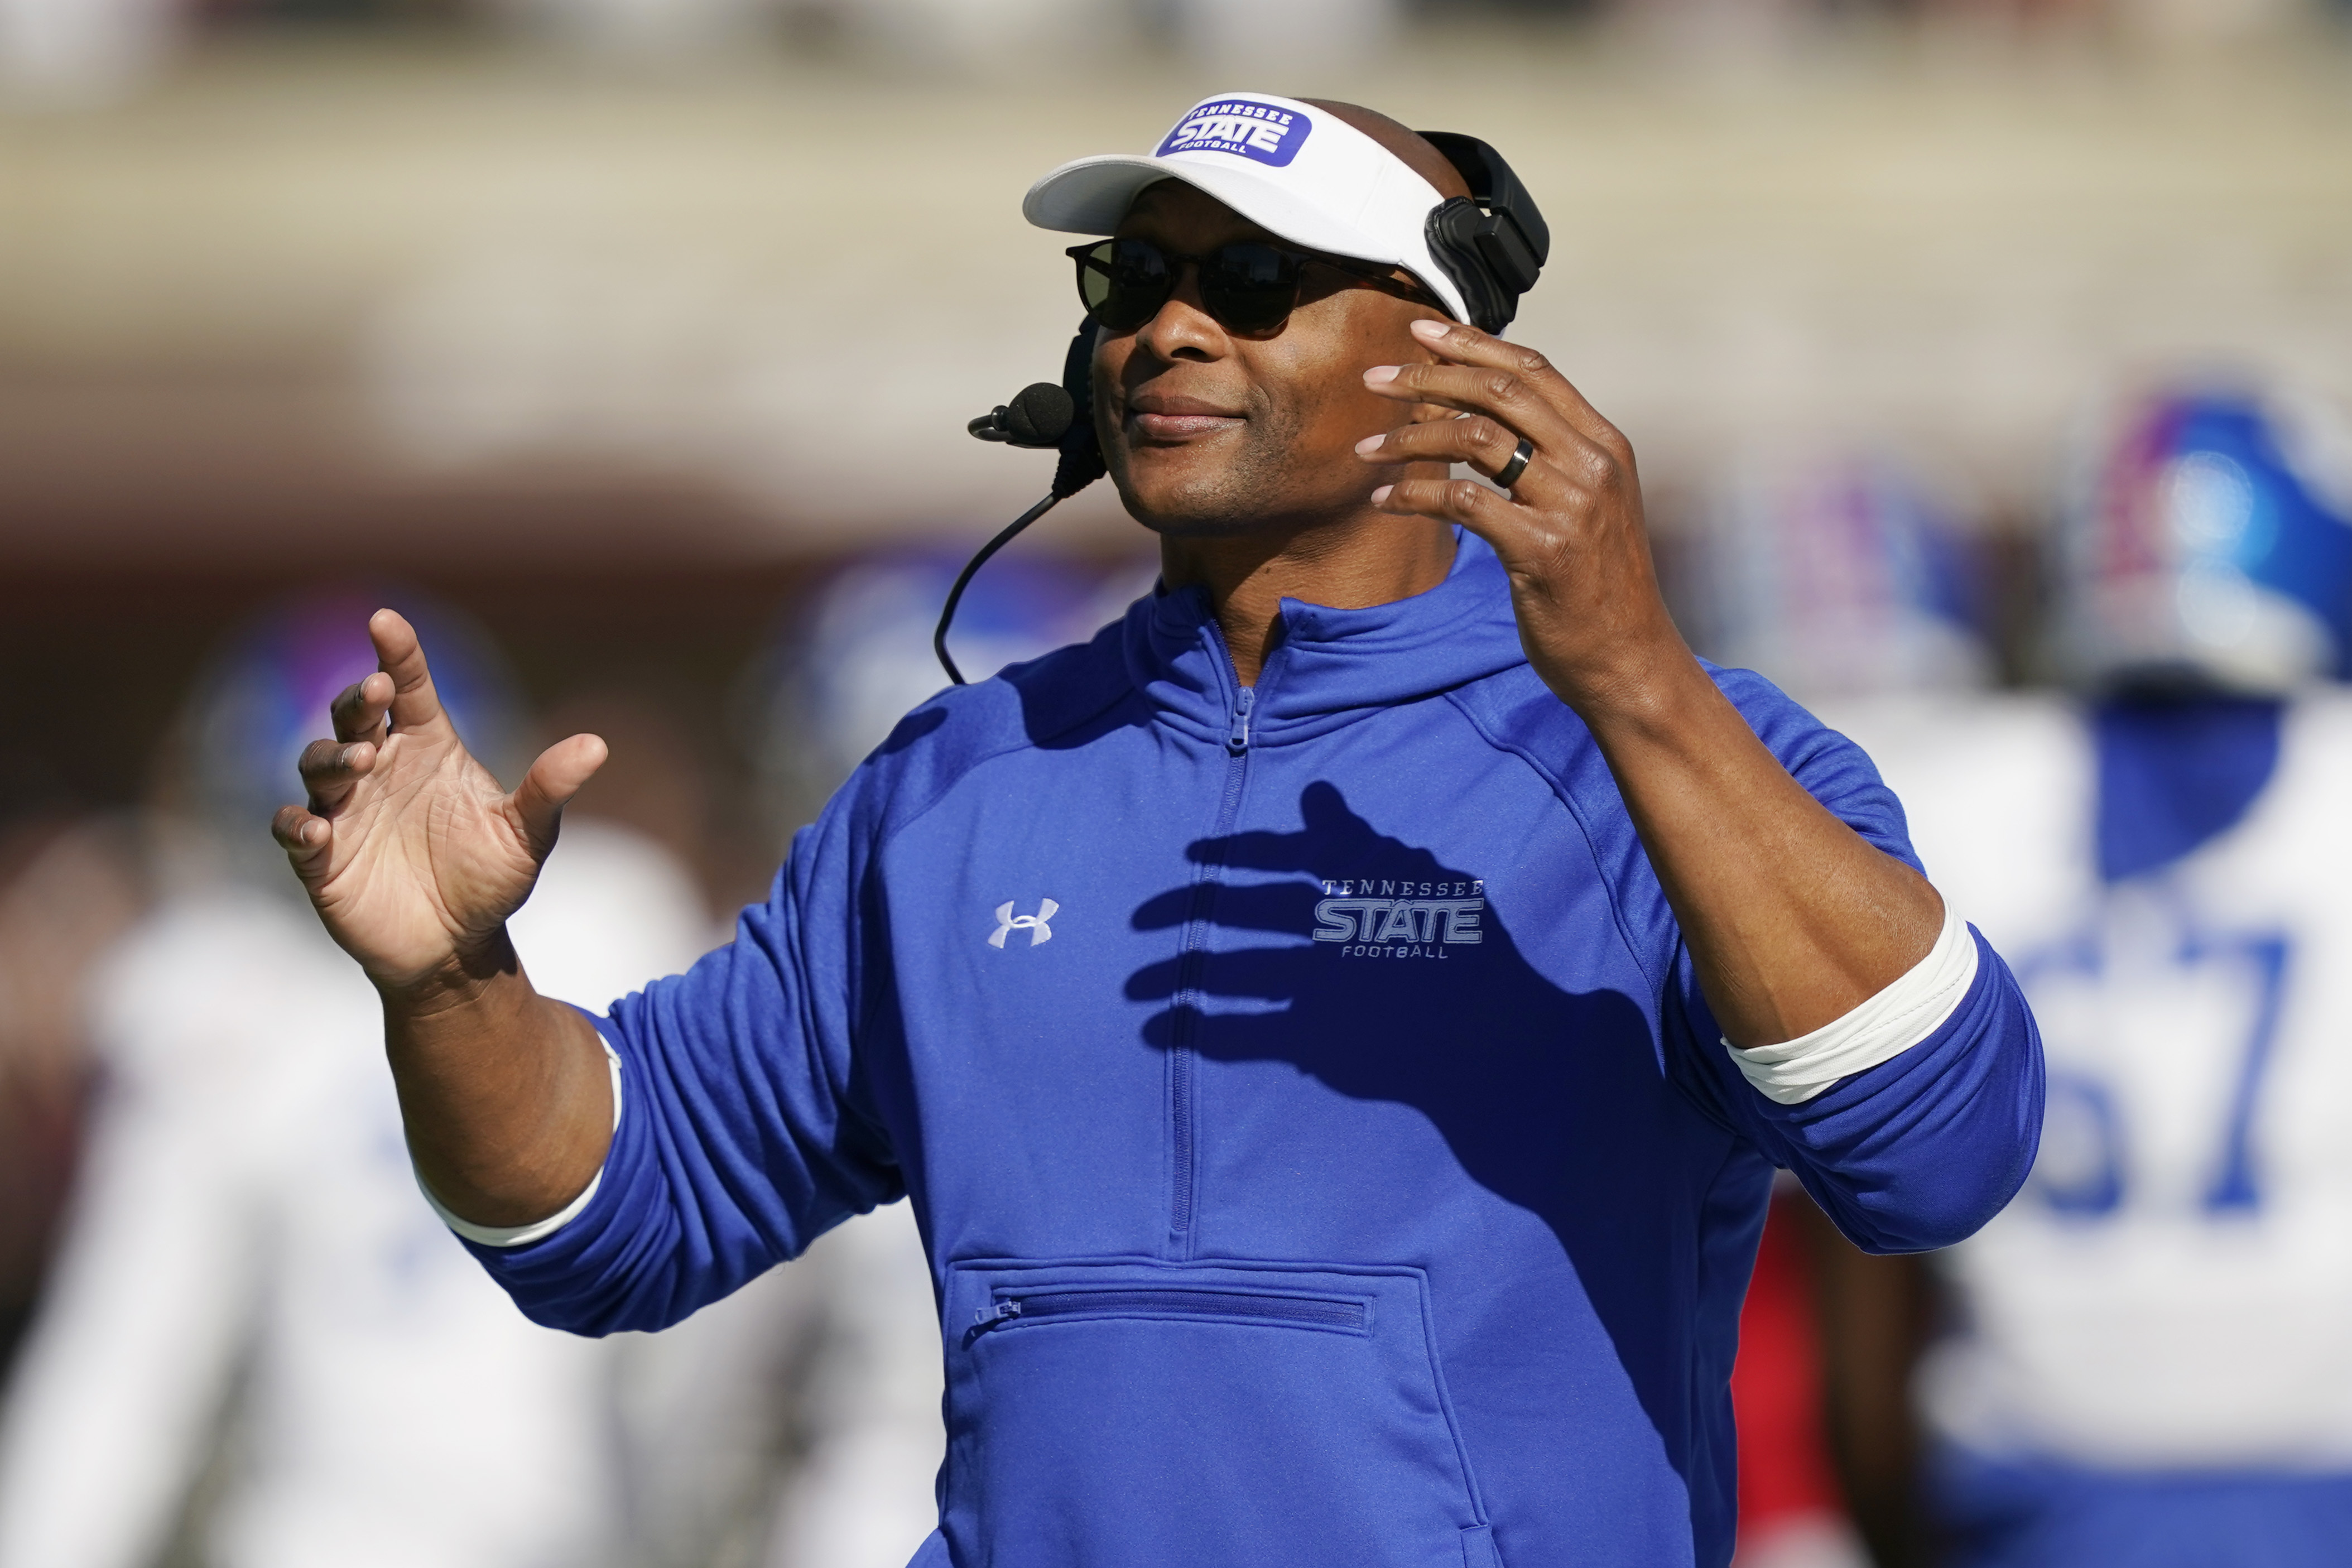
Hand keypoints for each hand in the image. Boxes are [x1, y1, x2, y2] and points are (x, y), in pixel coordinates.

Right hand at [272, 610, 607, 996]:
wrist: (460, 947)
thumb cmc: (491, 880)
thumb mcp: (528, 834)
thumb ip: (550, 788)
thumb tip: (598, 745)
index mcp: (428, 749)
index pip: (407, 688)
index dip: (396, 653)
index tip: (385, 621)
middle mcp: (381, 768)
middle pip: (354, 717)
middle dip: (357, 701)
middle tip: (374, 695)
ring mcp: (346, 809)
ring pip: (319, 763)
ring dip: (334, 758)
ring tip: (363, 762)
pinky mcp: (321, 855)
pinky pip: (292, 829)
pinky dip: (297, 824)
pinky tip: (317, 828)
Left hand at [1357, 318, 1690, 715]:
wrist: (1630, 660)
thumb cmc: (1597, 589)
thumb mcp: (1585, 508)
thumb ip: (1547, 460)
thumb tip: (1475, 416)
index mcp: (1605, 445)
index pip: (1534, 370)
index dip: (1473, 343)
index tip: (1422, 331)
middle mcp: (1593, 464)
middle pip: (1500, 392)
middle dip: (1430, 377)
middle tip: (1375, 379)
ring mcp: (1571, 505)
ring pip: (1475, 439)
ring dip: (1410, 438)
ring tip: (1367, 449)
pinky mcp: (1542, 550)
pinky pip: (1462, 503)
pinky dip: (1414, 496)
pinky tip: (1384, 502)